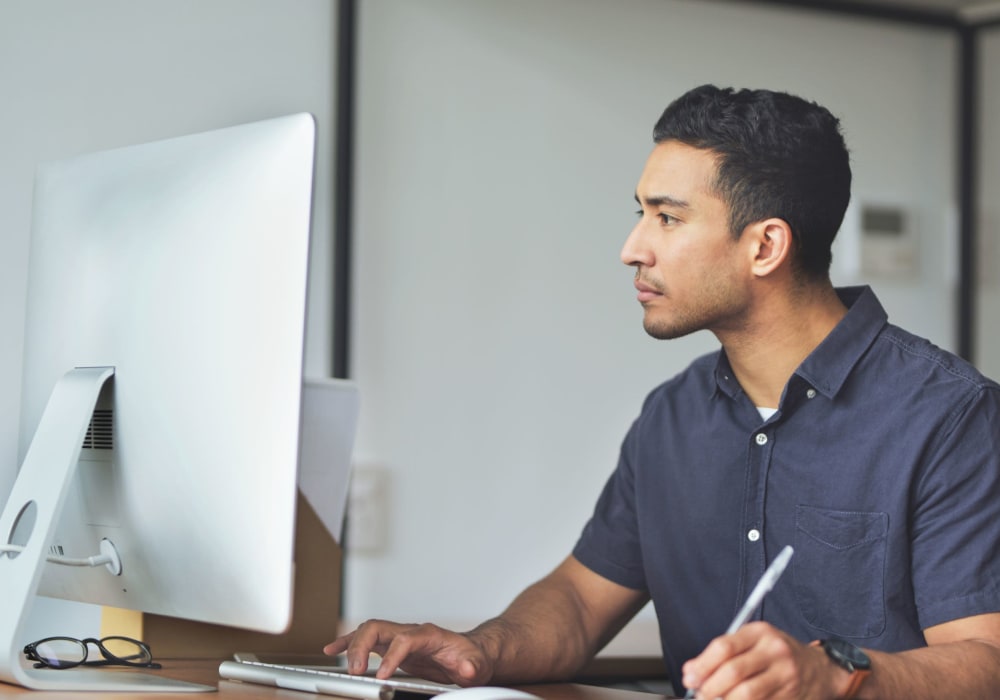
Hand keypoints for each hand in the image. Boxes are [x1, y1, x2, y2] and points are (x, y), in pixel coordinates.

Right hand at [323, 620, 494, 686]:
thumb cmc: (471, 658)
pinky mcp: (392, 646)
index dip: (391, 656)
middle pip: (379, 628)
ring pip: (368, 631)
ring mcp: (399, 637)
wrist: (471, 653)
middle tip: (355, 672)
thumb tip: (467, 667)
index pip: (404, 639)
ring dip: (351, 644)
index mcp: (429, 634)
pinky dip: (348, 643)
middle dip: (362, 646)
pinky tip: (333, 651)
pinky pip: (366, 640)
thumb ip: (472, 666)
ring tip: (339, 663)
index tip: (382, 676)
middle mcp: (410, 632)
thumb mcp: (477, 664)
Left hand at [681, 622, 845, 698]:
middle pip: (734, 672)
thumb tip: (690, 672)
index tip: (689, 678)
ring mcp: (786, 676)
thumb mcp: (752, 643)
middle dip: (710, 688)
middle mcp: (775, 651)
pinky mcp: (790, 696)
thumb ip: (722, 654)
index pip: (724, 647)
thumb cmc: (777, 655)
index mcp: (760, 632)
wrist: (820, 670)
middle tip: (699, 694)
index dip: (702, 666)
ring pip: (746, 694)